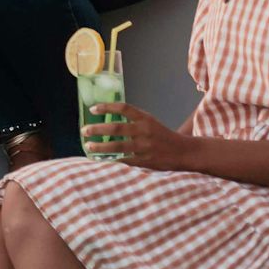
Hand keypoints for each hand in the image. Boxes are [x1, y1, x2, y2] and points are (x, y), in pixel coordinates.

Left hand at [81, 102, 196, 171]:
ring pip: (118, 146)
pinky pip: (125, 160)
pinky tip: (101, 160)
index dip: (107, 107)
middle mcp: (144, 131)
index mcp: (145, 118)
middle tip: (84, 131)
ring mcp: (145, 147)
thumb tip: (107, 119)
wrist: (184, 152)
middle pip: (116, 128)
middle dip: (98, 130)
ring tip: (88, 146)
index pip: (123, 108)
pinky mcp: (146, 161)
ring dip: (101, 147)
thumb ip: (133, 120)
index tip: (92, 109)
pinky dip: (112, 160)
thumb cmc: (162, 135)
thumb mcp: (150, 122)